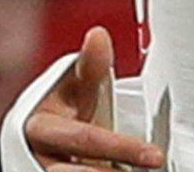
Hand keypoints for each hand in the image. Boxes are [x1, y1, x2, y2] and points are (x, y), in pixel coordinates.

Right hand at [23, 27, 164, 170]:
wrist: (47, 133)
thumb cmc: (66, 105)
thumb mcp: (78, 85)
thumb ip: (90, 66)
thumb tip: (98, 36)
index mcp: (41, 125)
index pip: (86, 139)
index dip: (122, 149)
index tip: (154, 156)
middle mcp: (38, 154)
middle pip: (78, 170)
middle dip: (117, 170)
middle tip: (153, 163)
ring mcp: (44, 169)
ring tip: (135, 171)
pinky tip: (123, 171)